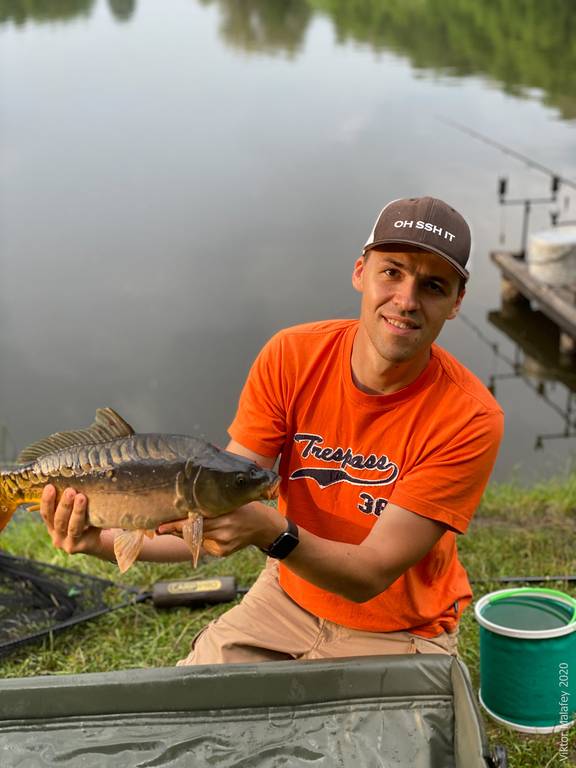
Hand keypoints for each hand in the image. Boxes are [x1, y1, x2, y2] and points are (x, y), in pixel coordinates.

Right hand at [40, 485, 103, 556]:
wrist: (94, 543)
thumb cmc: (81, 522)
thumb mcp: (70, 515)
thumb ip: (68, 503)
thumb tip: (71, 478)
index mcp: (51, 527)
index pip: (45, 514)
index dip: (46, 501)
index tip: (50, 486)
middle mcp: (57, 537)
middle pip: (59, 520)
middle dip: (64, 505)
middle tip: (70, 491)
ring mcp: (69, 544)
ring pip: (73, 527)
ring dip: (77, 511)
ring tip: (82, 497)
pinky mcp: (83, 546)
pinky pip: (89, 531)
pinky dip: (92, 520)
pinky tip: (98, 510)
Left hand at [156, 502, 283, 557]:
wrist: (264, 527)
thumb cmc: (247, 508)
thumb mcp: (232, 501)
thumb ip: (213, 504)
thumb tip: (189, 505)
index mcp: (225, 518)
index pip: (195, 523)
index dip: (176, 525)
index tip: (160, 527)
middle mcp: (223, 534)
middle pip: (192, 533)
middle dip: (175, 530)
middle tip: (159, 527)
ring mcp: (222, 546)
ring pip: (196, 540)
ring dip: (187, 534)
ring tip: (177, 526)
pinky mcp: (222, 553)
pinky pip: (204, 545)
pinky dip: (199, 538)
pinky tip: (202, 532)